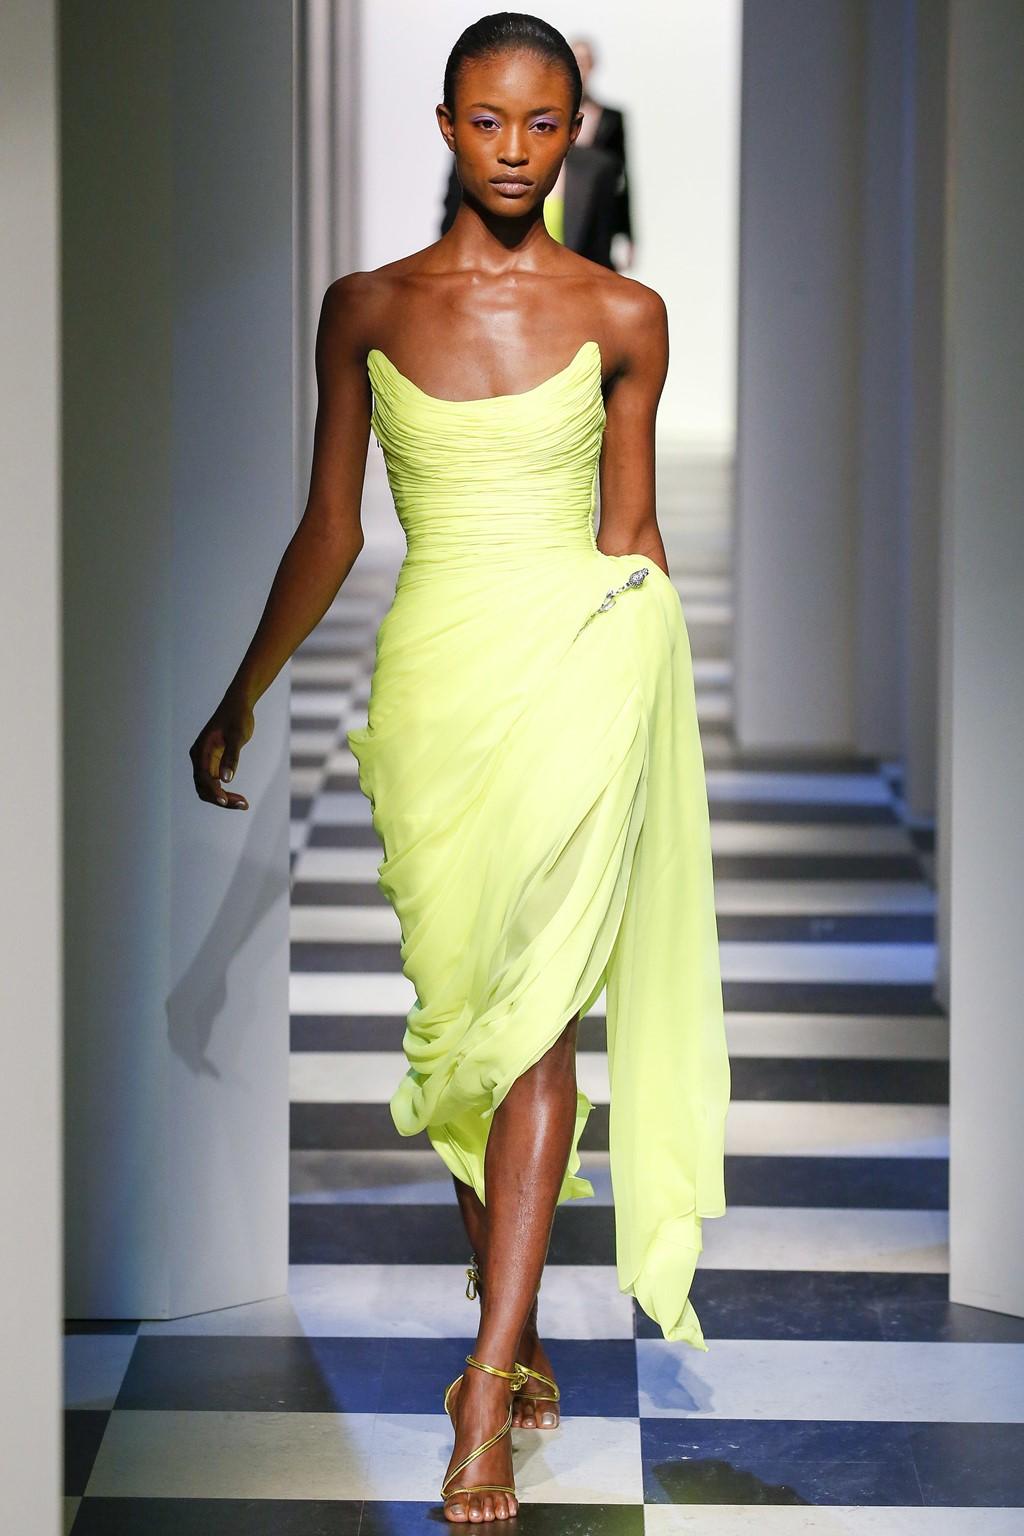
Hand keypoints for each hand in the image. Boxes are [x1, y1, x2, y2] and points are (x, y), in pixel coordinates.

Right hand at [189, 688, 253, 809]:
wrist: (238, 705)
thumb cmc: (237, 718)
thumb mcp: (237, 736)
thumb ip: (231, 757)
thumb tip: (226, 779)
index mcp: (200, 751)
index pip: (204, 777)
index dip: (214, 791)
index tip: (227, 801)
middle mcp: (199, 758)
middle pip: (204, 787)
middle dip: (221, 799)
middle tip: (243, 804)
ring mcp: (205, 762)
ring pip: (209, 788)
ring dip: (223, 799)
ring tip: (243, 804)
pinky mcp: (213, 763)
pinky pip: (216, 784)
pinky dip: (226, 792)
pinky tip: (240, 799)